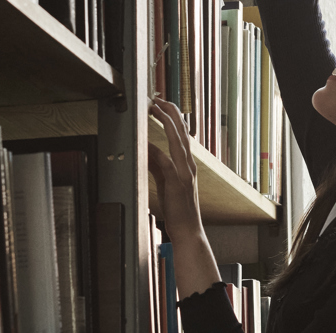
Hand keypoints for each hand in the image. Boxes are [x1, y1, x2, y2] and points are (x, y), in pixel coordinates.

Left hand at [145, 97, 202, 238]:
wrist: (189, 230)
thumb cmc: (178, 209)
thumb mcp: (166, 183)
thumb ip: (157, 166)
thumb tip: (147, 151)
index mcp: (188, 164)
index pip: (183, 135)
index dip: (174, 118)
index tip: (163, 104)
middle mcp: (190, 165)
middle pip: (182, 132)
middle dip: (171, 112)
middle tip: (158, 98)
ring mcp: (186, 172)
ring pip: (178, 140)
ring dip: (166, 122)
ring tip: (155, 108)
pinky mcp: (178, 182)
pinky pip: (165, 161)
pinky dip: (155, 149)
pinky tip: (145, 142)